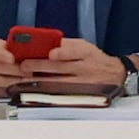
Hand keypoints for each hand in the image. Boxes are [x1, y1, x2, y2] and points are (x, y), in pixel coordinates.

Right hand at [0, 42, 24, 101]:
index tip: (12, 57)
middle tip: (30, 69)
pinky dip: (11, 89)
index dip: (2, 53)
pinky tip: (17, 86)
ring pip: (2, 81)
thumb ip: (1, 47)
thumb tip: (22, 49)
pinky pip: (0, 91)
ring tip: (28, 78)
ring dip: (18, 80)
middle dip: (18, 69)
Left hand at [7, 33, 129, 91]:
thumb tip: (42, 43)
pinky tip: (35, 91)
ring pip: (58, 83)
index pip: (73, 51)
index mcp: (85, 53)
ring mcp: (82, 84)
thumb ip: (65, 45)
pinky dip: (46, 93)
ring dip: (39, 81)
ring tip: (23, 80)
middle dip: (40, 67)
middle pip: (60, 68)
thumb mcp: (84, 46)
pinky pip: (60, 94)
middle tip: (24, 66)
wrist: (115, 76)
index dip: (61, 52)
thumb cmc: (94, 59)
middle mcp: (84, 68)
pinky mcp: (79, 95)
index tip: (49, 52)